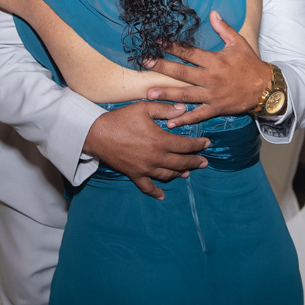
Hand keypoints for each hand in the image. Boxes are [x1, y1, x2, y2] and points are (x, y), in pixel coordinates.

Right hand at [83, 101, 209, 199]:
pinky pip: (147, 187)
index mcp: (160, 141)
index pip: (186, 146)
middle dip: (195, 162)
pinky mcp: (134, 174)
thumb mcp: (143, 108)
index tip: (207, 144)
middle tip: (204, 162)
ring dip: (180, 174)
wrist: (97, 134)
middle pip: (181, 163)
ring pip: (168, 175)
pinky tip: (162, 196)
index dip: (198, 145)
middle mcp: (156, 158)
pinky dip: (156, 192)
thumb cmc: (121, 119)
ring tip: (187, 172)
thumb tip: (183, 110)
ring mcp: (145, 168)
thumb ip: (165, 109)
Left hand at [143, 11, 268, 127]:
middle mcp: (210, 78)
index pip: (189, 52)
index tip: (157, 42)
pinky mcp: (215, 108)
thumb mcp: (239, 43)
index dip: (172, 47)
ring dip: (167, 94)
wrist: (265, 88)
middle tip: (146, 63)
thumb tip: (213, 13)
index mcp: (214, 61)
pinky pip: (197, 115)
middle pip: (182, 73)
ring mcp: (212, 95)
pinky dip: (184, 119)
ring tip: (149, 94)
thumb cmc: (251, 64)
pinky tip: (170, 122)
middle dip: (162, 67)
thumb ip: (224, 29)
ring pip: (185, 94)